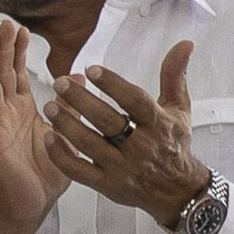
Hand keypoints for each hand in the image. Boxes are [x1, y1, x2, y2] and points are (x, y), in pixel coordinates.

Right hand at [0, 21, 70, 233]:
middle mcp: (5, 116)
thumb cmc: (44, 177)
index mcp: (22, 113)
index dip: (17, 52)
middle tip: (2, 23)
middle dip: (1, 49)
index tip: (20, 29)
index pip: (17, 75)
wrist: (30, 207)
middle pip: (0, 75)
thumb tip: (78, 81)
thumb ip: (70, 109)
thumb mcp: (65, 136)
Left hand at [52, 42, 207, 223]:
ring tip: (50, 106)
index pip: (134, 101)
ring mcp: (123, 168)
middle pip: (108, 121)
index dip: (113, 84)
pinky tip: (49, 137)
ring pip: (89, 145)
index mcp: (159, 125)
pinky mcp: (108, 185)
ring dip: (66, 124)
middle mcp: (141, 147)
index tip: (91, 69)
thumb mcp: (179, 109)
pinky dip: (61, 155)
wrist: (178, 190)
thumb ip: (174, 76)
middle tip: (60, 83)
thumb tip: (184, 44)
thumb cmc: (173, 144)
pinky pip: (79, 171)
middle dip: (81, 101)